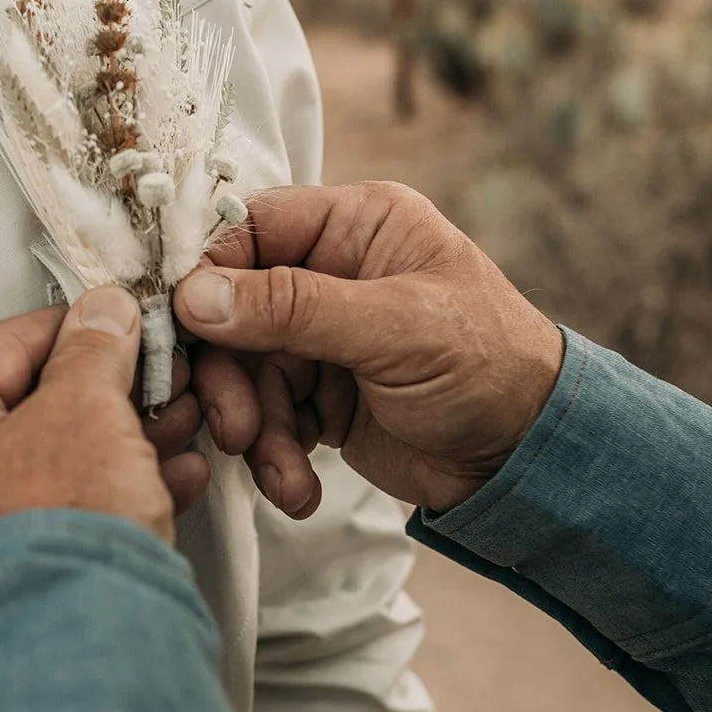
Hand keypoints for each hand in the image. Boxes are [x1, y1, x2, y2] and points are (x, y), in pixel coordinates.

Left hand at [0, 286, 208, 630]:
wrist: (67, 670)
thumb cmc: (48, 547)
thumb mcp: (85, 411)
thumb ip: (93, 351)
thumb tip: (99, 318)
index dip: (70, 330)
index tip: (113, 324)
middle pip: (19, 418)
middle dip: (103, 399)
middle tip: (152, 386)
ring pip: (41, 476)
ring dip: (115, 449)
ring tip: (172, 435)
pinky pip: (49, 529)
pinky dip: (103, 504)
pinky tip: (163, 489)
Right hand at [173, 181, 563, 516]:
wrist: (529, 463)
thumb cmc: (489, 368)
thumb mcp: (395, 329)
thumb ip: (294, 308)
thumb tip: (196, 295)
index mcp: (355, 226)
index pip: (250, 228)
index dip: (209, 275)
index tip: (182, 326)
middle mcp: (331, 271)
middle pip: (234, 308)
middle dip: (230, 374)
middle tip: (234, 426)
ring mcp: (322, 336)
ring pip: (244, 370)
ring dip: (253, 426)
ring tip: (278, 468)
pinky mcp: (320, 394)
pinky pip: (268, 415)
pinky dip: (274, 454)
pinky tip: (297, 486)